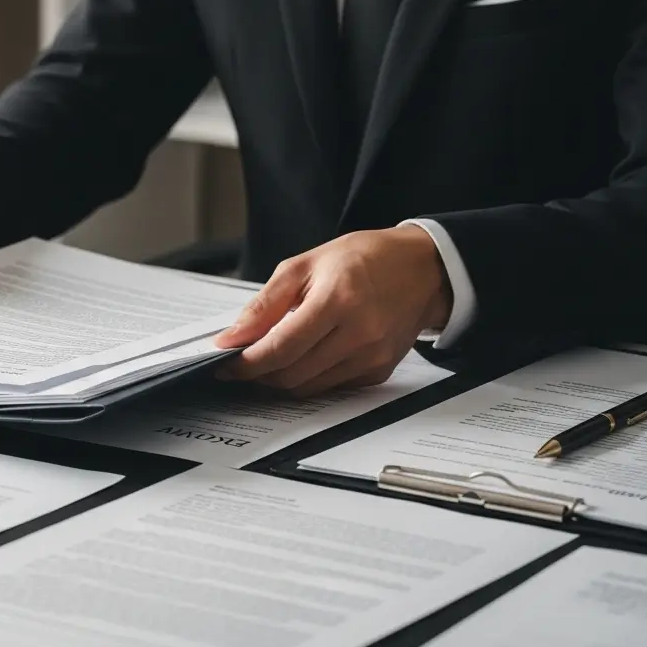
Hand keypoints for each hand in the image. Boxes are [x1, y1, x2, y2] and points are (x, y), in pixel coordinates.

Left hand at [213, 226, 451, 396]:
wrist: (422, 268)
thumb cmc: (363, 259)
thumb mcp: (304, 265)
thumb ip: (265, 305)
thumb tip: (233, 337)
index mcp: (337, 300)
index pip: (280, 348)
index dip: (246, 362)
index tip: (224, 363)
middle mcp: (360, 333)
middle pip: (291, 374)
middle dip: (258, 374)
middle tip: (241, 363)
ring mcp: (372, 356)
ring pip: (309, 387)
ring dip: (279, 380)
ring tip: (266, 361)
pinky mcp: (379, 371)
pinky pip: (331, 387)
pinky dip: (307, 378)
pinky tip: (301, 359)